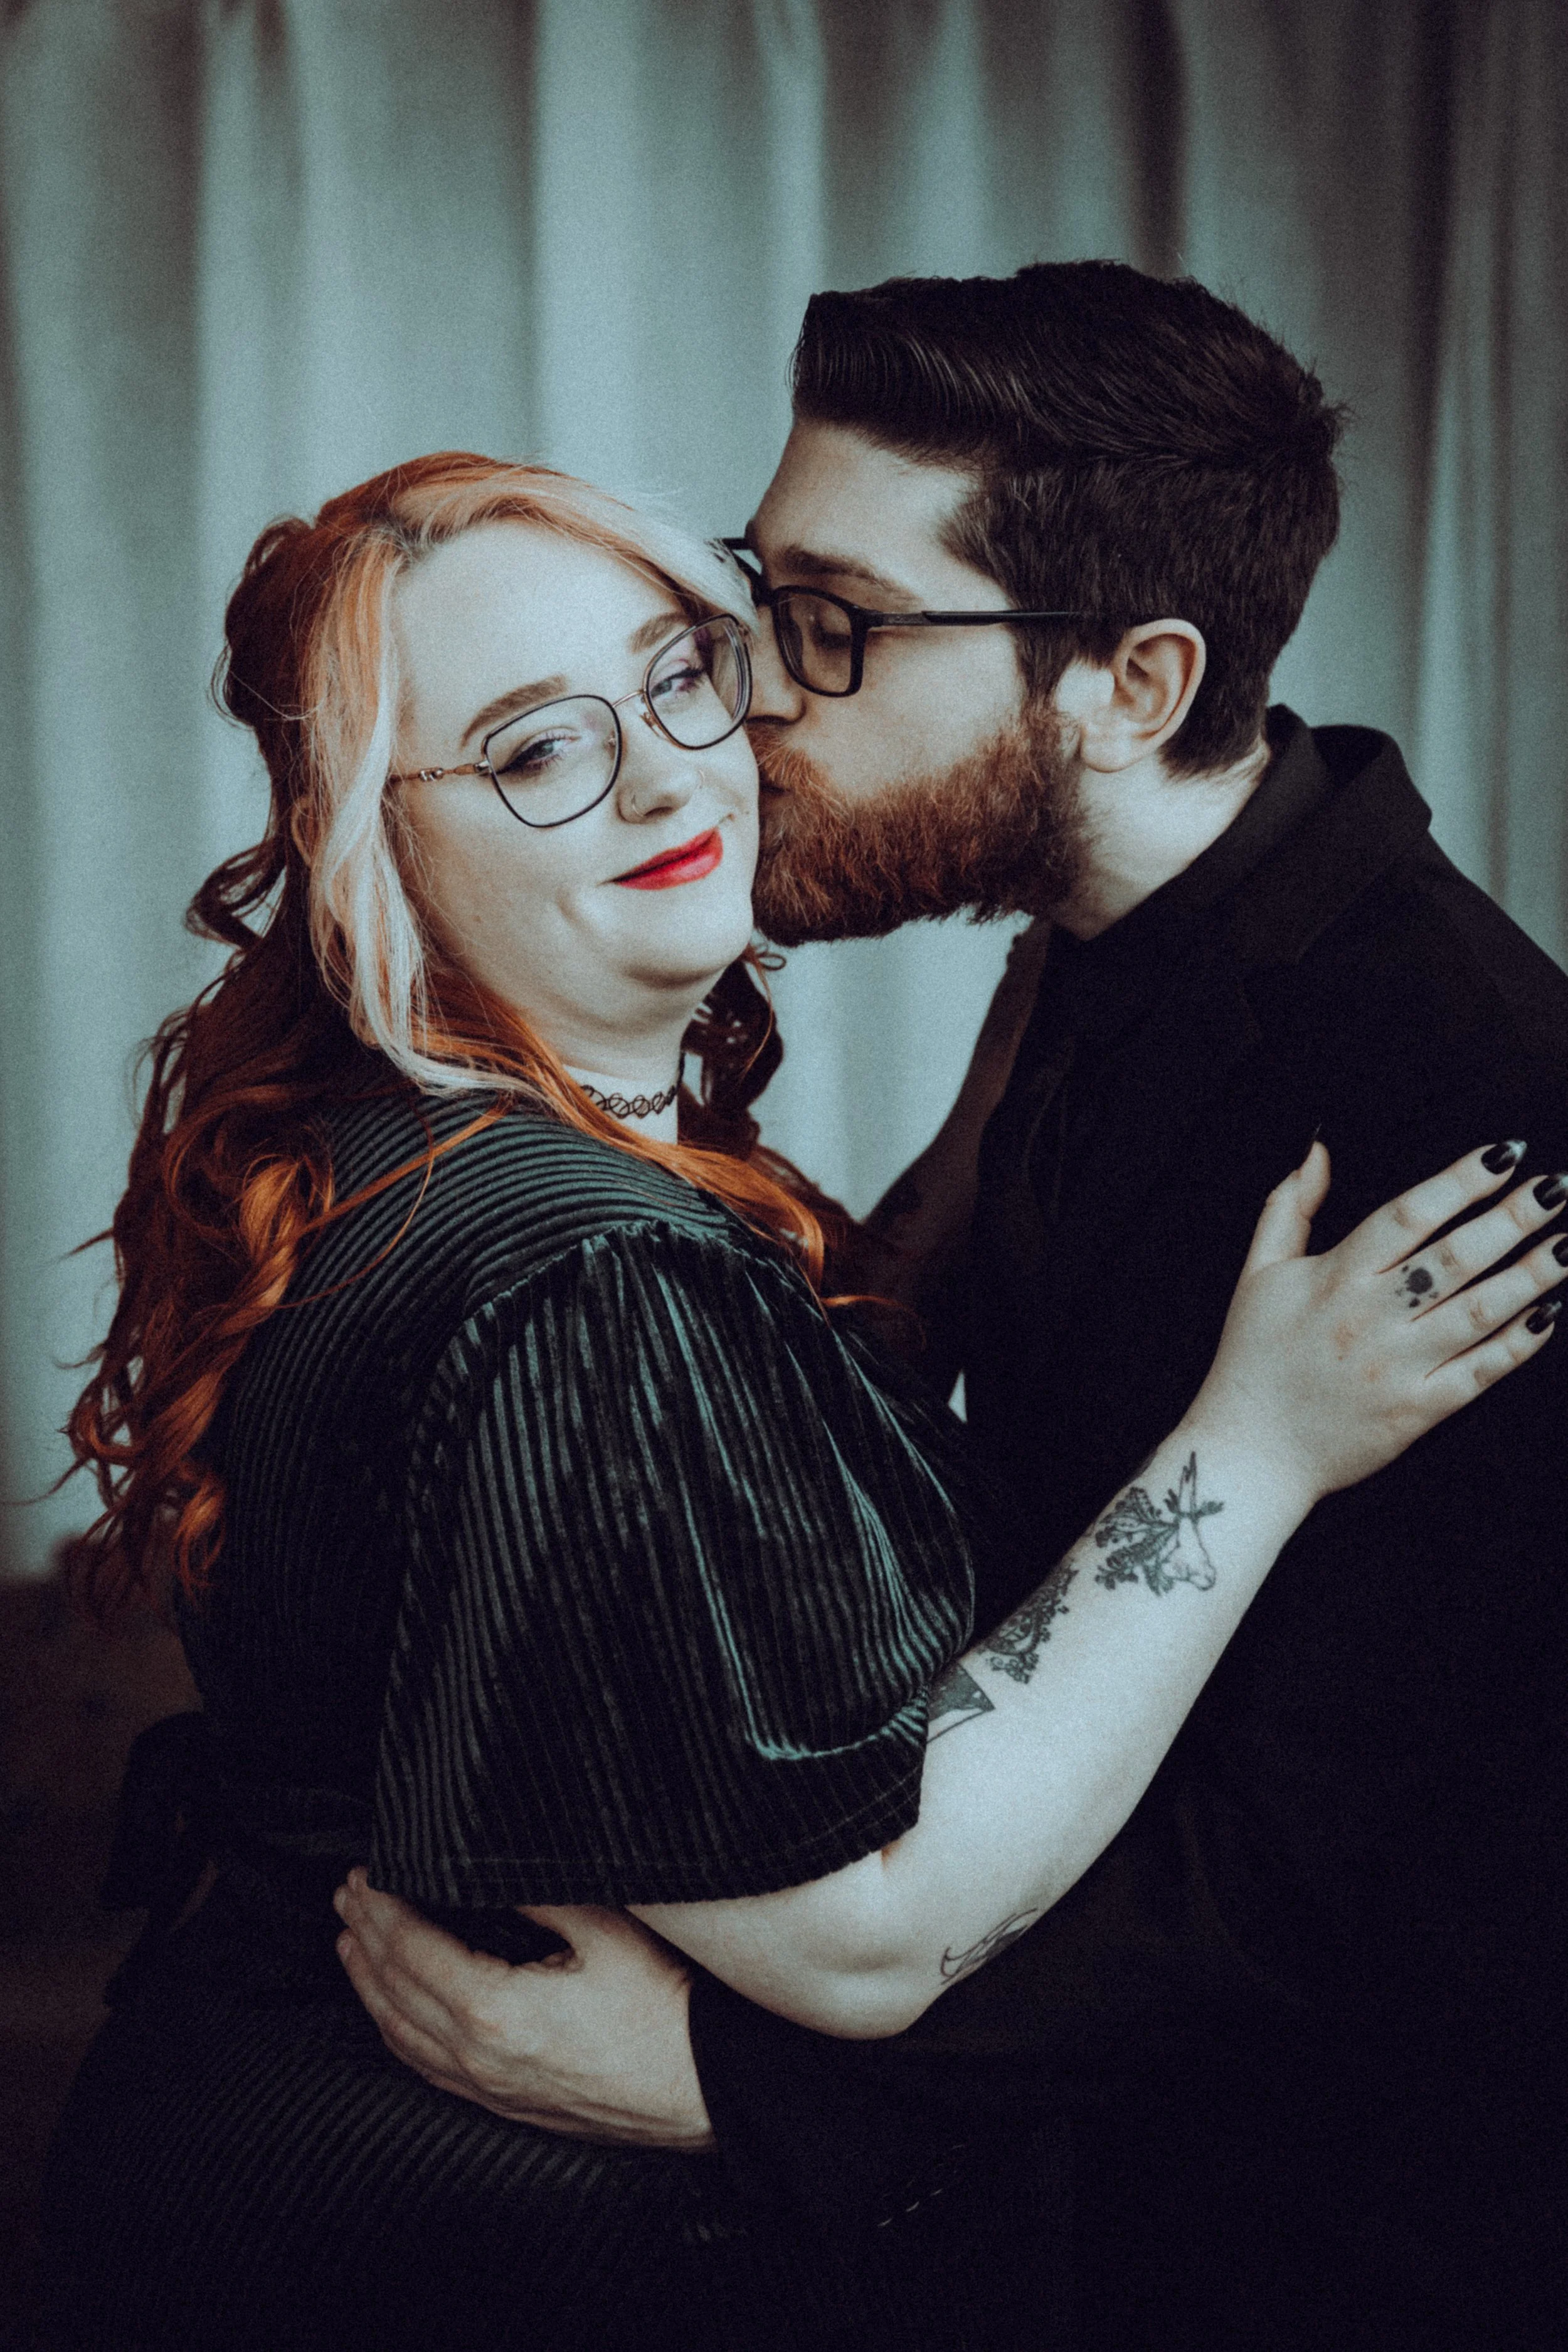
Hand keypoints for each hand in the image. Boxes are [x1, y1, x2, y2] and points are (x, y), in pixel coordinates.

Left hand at [333, 1872, 714, 2150]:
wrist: (699, 2087)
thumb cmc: (661, 2006)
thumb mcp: (605, 1930)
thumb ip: (539, 1894)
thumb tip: (491, 1867)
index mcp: (495, 2009)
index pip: (411, 1948)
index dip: (381, 1907)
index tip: (364, 1873)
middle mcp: (477, 2055)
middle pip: (394, 1988)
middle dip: (364, 1935)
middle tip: (346, 1894)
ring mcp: (487, 2086)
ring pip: (401, 2033)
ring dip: (368, 1983)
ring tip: (350, 1943)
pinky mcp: (503, 2102)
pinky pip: (426, 2066)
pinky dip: (395, 2030)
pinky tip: (390, 2011)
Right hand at [1193, 1142, 1562, 1504]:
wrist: (1250, 1453)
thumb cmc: (1252, 1360)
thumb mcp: (1257, 1272)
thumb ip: (1288, 1206)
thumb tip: (1319, 1151)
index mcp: (1334, 1278)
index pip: (1408, 1215)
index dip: (1460, 1181)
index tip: (1504, 1154)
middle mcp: (1370, 1319)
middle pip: (1455, 1257)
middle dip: (1512, 1218)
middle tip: (1557, 1187)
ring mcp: (1397, 1367)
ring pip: (1478, 1312)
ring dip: (1531, 1274)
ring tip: (1567, 1243)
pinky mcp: (1417, 1411)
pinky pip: (1479, 1372)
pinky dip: (1519, 1345)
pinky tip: (1550, 1315)